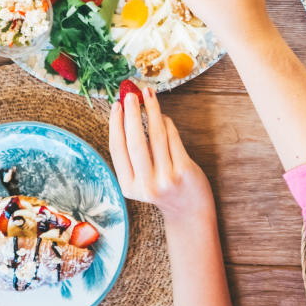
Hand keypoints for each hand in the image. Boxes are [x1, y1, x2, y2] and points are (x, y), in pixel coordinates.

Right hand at [109, 85, 213, 223]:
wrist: (189, 211)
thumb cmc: (162, 187)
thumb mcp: (141, 177)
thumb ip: (133, 153)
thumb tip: (127, 111)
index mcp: (129, 186)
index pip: (117, 149)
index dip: (115, 124)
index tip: (116, 105)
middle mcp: (146, 185)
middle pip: (136, 142)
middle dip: (132, 114)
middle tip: (130, 95)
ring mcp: (166, 178)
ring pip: (156, 136)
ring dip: (152, 111)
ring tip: (148, 95)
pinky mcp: (184, 171)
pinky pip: (173, 139)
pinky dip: (167, 123)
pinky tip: (163, 115)